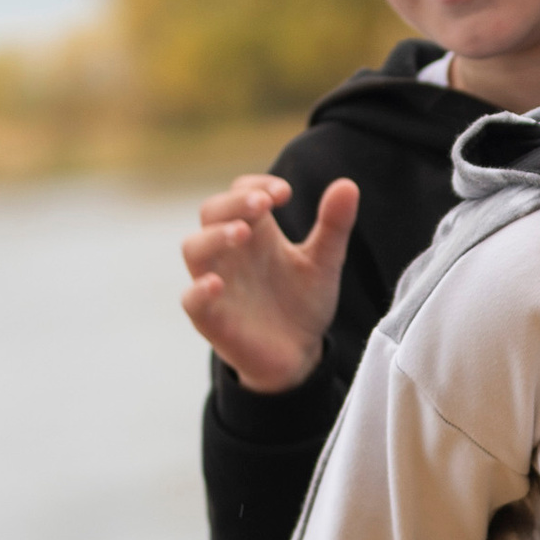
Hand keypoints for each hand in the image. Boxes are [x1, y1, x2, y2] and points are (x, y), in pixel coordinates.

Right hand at [180, 173, 358, 389]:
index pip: (240, 192)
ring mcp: (216, 282)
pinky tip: (216, 284)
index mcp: (256, 232)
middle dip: (234, 202)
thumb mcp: (324, 262)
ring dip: (215, 236)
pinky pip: (191, 300)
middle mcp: (230, 252)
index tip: (284, 193)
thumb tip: (348, 185)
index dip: (257, 184)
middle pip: (211, 211)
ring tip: (243, 232)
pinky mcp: (211, 318)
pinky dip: (199, 290)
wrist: (299, 354)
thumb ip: (334, 226)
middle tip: (263, 203)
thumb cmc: (302, 302)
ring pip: (194, 248)